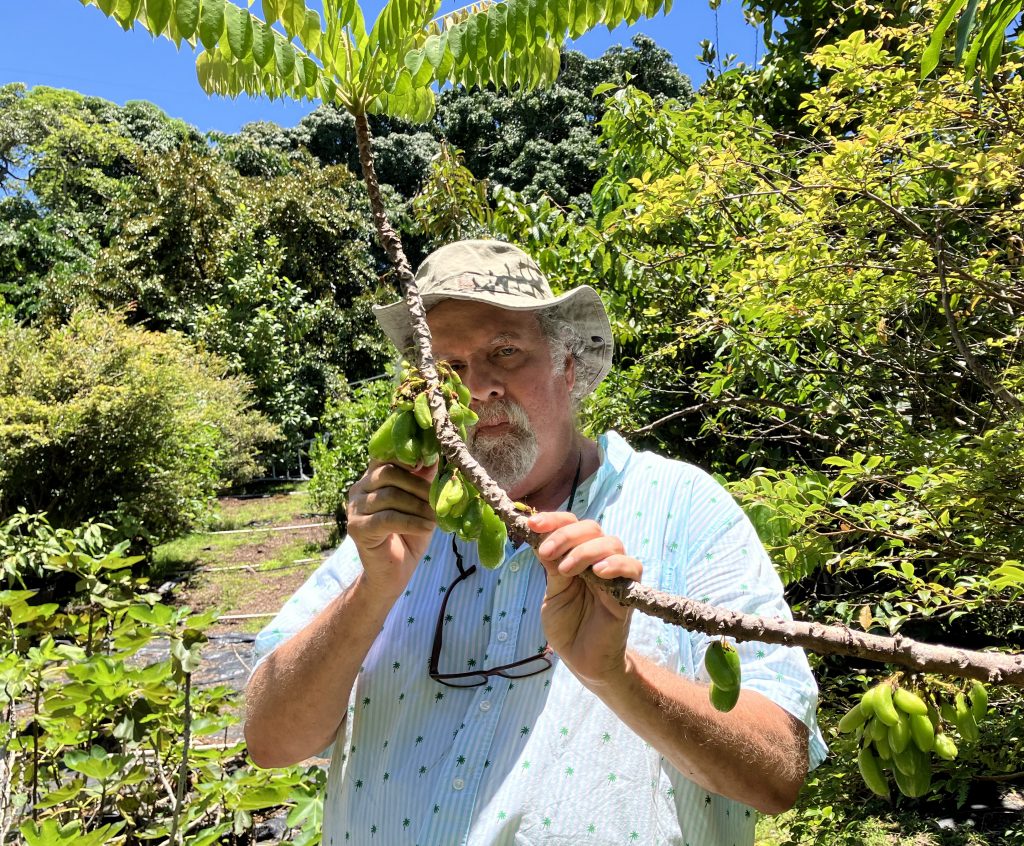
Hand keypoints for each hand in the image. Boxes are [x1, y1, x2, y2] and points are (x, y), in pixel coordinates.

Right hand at [346, 460, 436, 597]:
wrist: (394, 572)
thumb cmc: (409, 534)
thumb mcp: (421, 503)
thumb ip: (424, 480)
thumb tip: (434, 454)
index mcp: (373, 477)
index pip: (386, 455)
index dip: (407, 456)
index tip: (429, 464)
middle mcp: (359, 488)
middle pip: (389, 472)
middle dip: (418, 485)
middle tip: (437, 500)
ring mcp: (355, 508)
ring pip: (390, 495)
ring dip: (418, 506)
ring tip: (434, 517)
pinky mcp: (357, 528)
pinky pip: (388, 518)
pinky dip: (412, 522)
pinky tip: (426, 528)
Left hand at [528, 512, 641, 686]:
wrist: (582, 660)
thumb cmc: (567, 626)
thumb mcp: (553, 593)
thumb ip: (552, 566)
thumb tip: (539, 535)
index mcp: (578, 556)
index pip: (572, 525)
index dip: (554, 520)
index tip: (532, 524)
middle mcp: (598, 560)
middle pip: (591, 529)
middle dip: (565, 535)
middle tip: (547, 553)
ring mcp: (615, 575)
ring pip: (611, 543)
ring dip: (584, 550)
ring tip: (566, 570)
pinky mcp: (629, 593)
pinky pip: (632, 567)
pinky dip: (615, 564)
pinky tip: (597, 572)